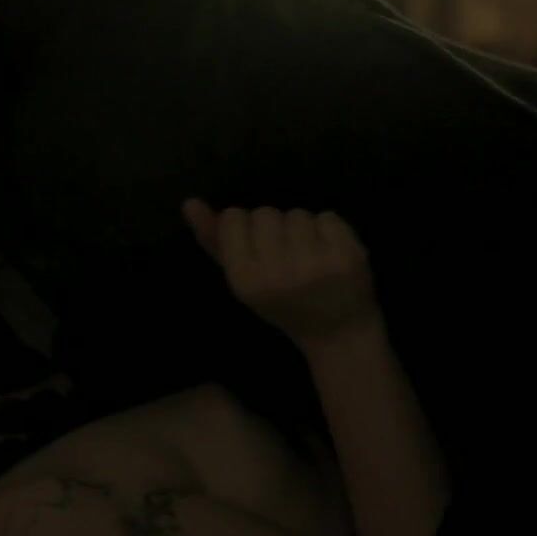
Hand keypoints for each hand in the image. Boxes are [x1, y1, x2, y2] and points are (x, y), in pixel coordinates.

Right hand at [183, 201, 381, 345]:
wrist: (336, 332)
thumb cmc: (282, 304)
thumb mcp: (242, 279)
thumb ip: (214, 241)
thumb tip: (189, 203)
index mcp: (245, 279)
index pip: (234, 218)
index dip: (245, 228)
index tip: (257, 250)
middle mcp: (277, 271)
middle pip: (265, 212)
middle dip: (275, 228)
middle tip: (286, 257)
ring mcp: (315, 263)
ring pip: (298, 213)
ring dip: (303, 229)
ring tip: (309, 256)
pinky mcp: (347, 256)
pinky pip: (328, 218)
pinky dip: (330, 231)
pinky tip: (330, 254)